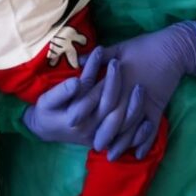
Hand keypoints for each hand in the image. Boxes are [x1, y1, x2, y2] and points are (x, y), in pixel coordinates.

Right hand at [21, 53, 138, 146]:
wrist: (45, 130)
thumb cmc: (46, 111)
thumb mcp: (47, 100)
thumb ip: (62, 92)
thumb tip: (77, 82)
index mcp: (77, 119)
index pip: (94, 94)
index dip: (100, 73)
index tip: (105, 54)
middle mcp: (91, 130)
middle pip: (112, 107)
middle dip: (118, 84)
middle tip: (122, 64)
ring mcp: (101, 137)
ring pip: (124, 124)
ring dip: (135, 106)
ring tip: (140, 86)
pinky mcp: (108, 141)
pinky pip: (128, 138)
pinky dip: (141, 133)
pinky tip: (150, 120)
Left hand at [89, 22, 195, 159]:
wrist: (173, 49)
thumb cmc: (144, 46)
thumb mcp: (119, 47)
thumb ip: (98, 58)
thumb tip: (77, 62)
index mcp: (117, 79)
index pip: (97, 98)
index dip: (84, 110)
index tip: (71, 121)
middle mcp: (129, 95)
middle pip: (113, 119)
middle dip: (103, 134)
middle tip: (93, 146)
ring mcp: (145, 103)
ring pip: (131, 128)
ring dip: (122, 143)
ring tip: (112, 156)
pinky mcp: (158, 108)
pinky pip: (152, 129)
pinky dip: (146, 142)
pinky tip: (138, 154)